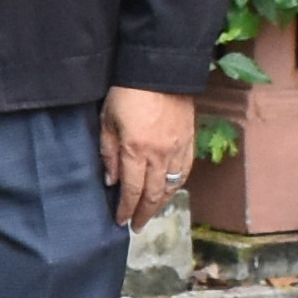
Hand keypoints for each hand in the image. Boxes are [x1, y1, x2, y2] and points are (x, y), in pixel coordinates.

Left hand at [98, 82, 202, 231]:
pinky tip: (170, 191)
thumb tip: (111, 180)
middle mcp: (159, 155)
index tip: (120, 221)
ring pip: (172, 186)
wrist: (159, 70)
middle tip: (137, 227)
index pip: (131, 189)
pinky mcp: (189, 140)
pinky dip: (177, 185)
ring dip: (162, 203)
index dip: (126, 209)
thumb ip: (108, 152)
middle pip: (153, 194)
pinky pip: (185, 171)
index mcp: (135, 150)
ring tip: (152, 213)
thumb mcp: (107, 120)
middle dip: (144, 213)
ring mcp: (177, 148)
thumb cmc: (126, 93)